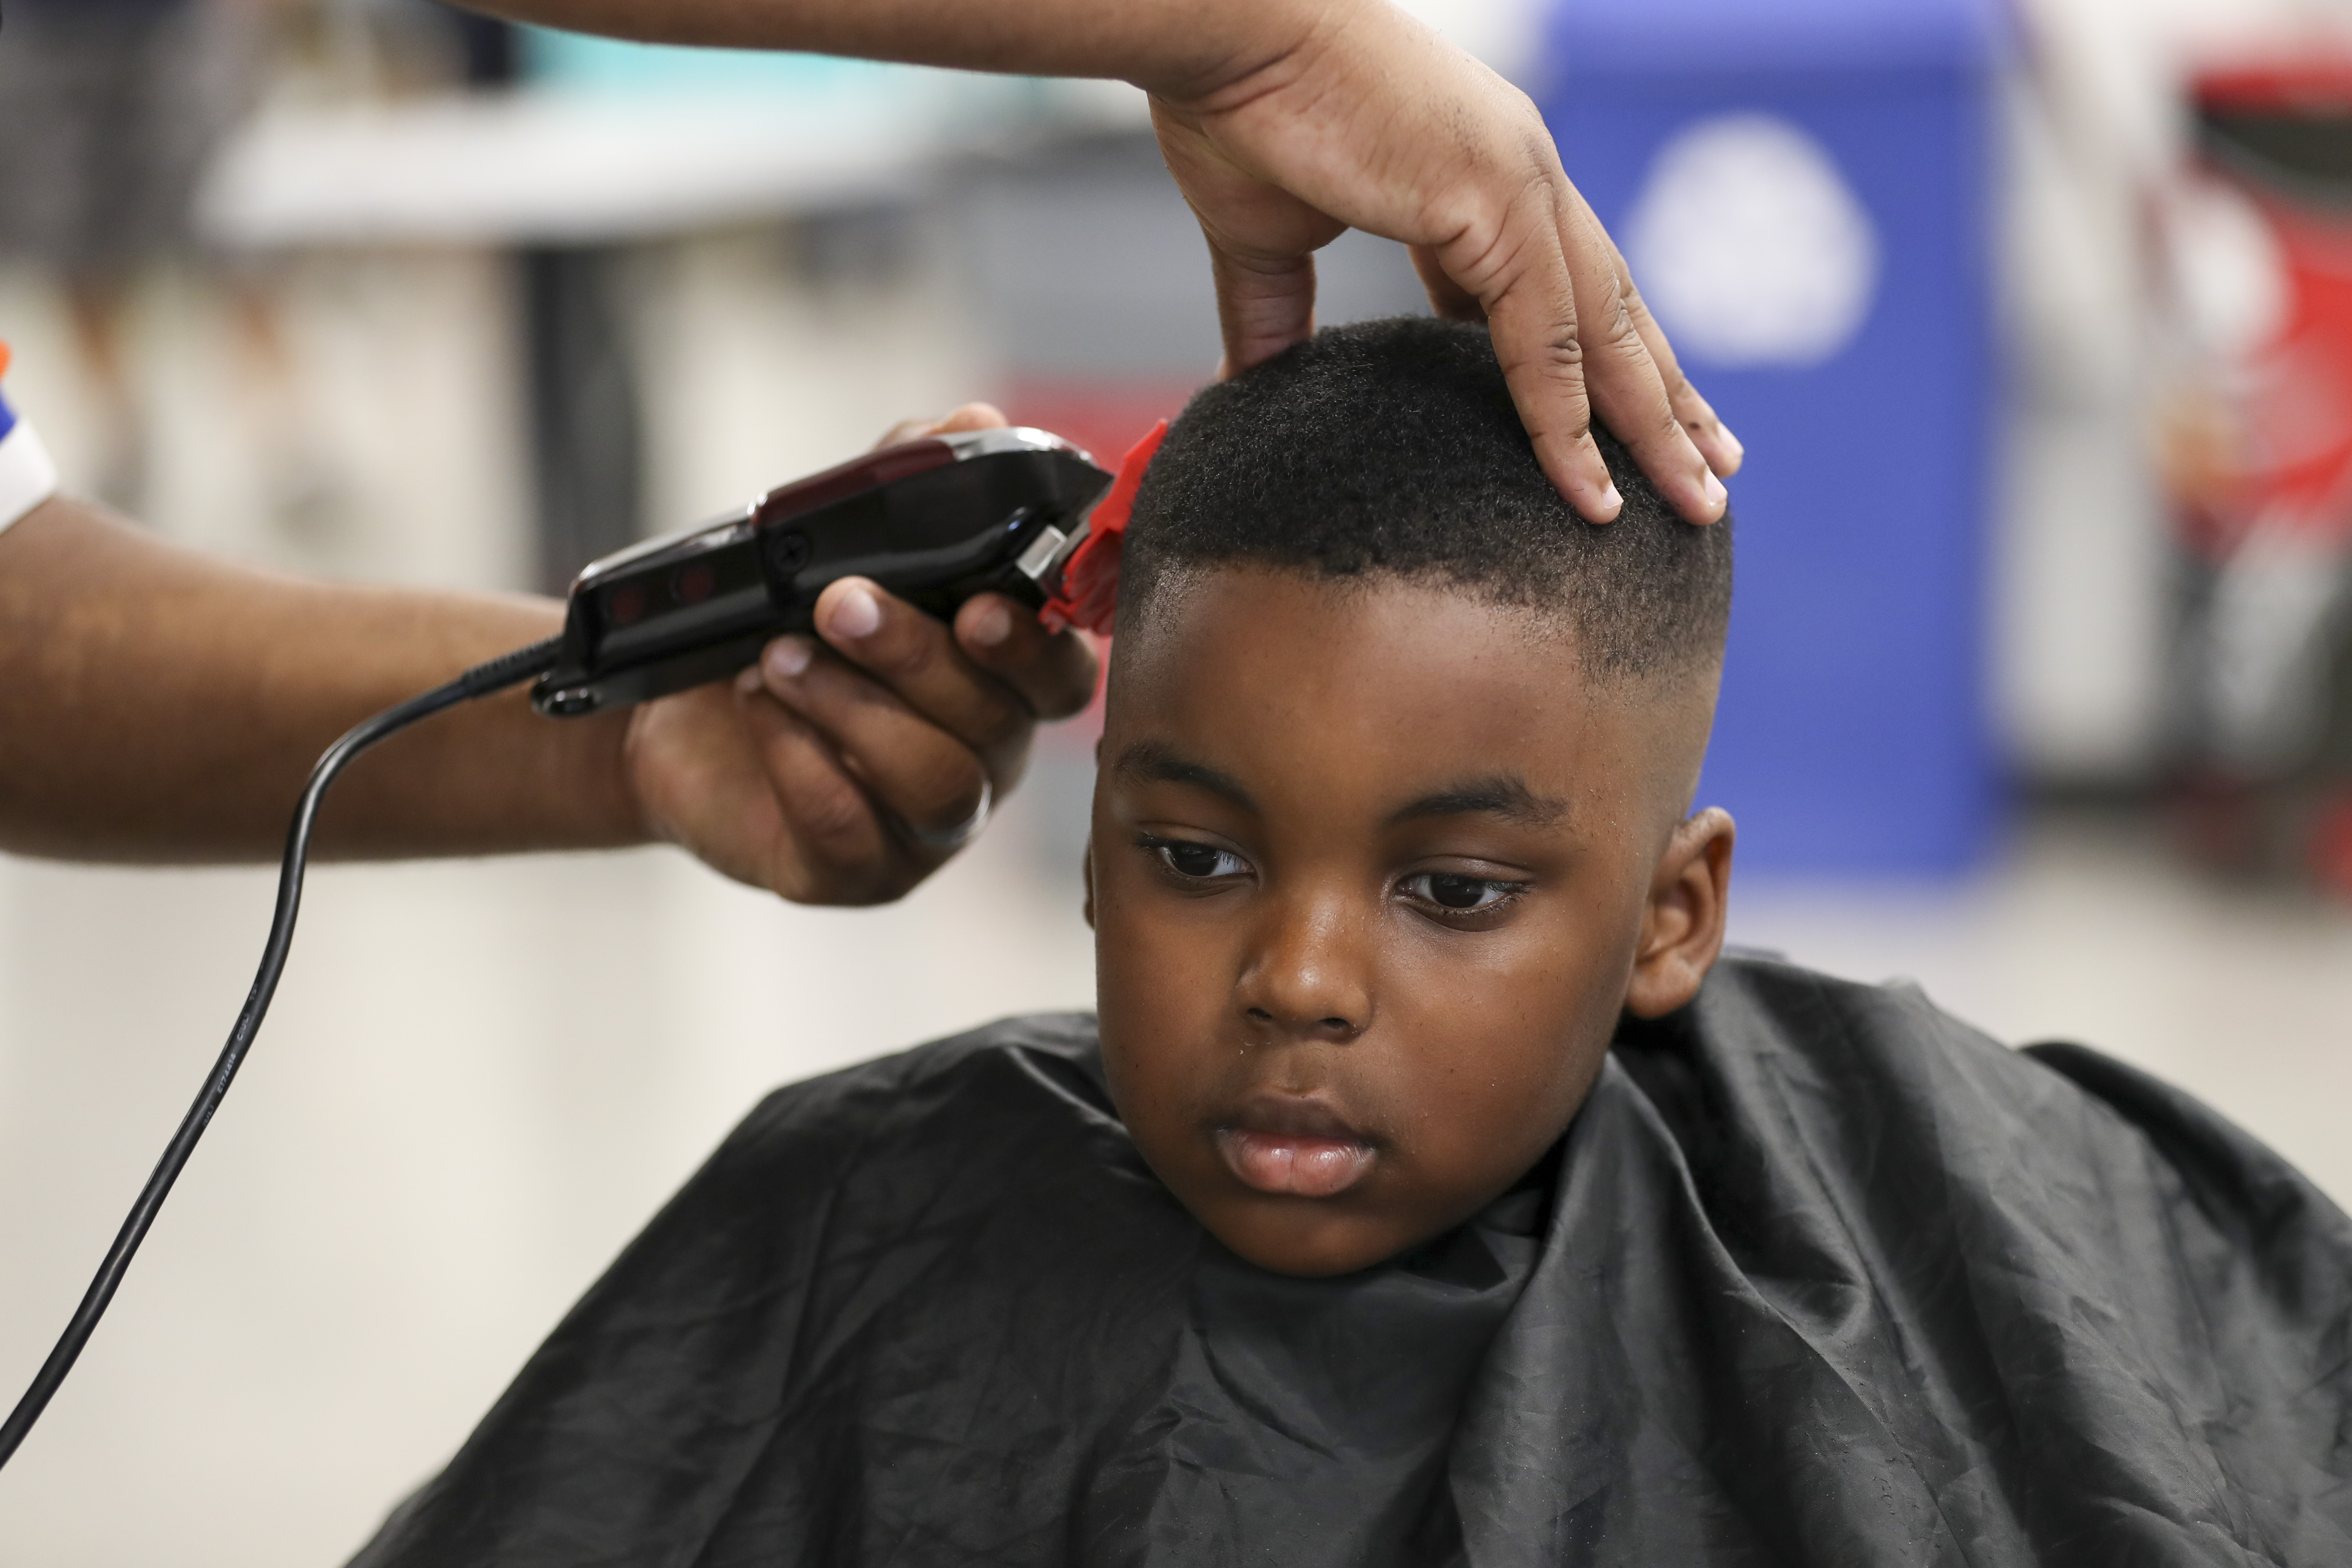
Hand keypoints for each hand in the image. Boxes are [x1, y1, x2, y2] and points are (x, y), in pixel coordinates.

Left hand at [619, 405, 1098, 903]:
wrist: (678, 716)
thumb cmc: (784, 630)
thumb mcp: (839, 541)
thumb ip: (909, 480)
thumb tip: (973, 422)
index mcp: (1000, 680)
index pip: (1061, 675)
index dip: (1033, 647)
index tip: (979, 607)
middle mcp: (982, 756)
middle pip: (992, 725)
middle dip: (913, 658)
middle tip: (835, 606)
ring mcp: (928, 828)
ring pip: (936, 785)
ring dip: (855, 712)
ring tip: (778, 661)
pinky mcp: (858, 871)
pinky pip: (852, 834)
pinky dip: (802, 765)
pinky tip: (760, 711)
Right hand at [1146, 2, 1742, 524]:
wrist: (1220, 32)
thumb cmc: (1233, 105)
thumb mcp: (1267, 237)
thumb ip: (1276, 316)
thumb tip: (1249, 384)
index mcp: (1480, 174)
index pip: (1564, 285)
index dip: (1600, 359)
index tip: (1632, 418)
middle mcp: (1522, 175)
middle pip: (1617, 309)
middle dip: (1667, 395)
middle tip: (1713, 464)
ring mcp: (1520, 185)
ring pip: (1610, 331)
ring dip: (1657, 421)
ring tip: (1699, 494)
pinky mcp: (1496, 202)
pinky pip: (1545, 341)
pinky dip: (1569, 421)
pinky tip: (1592, 487)